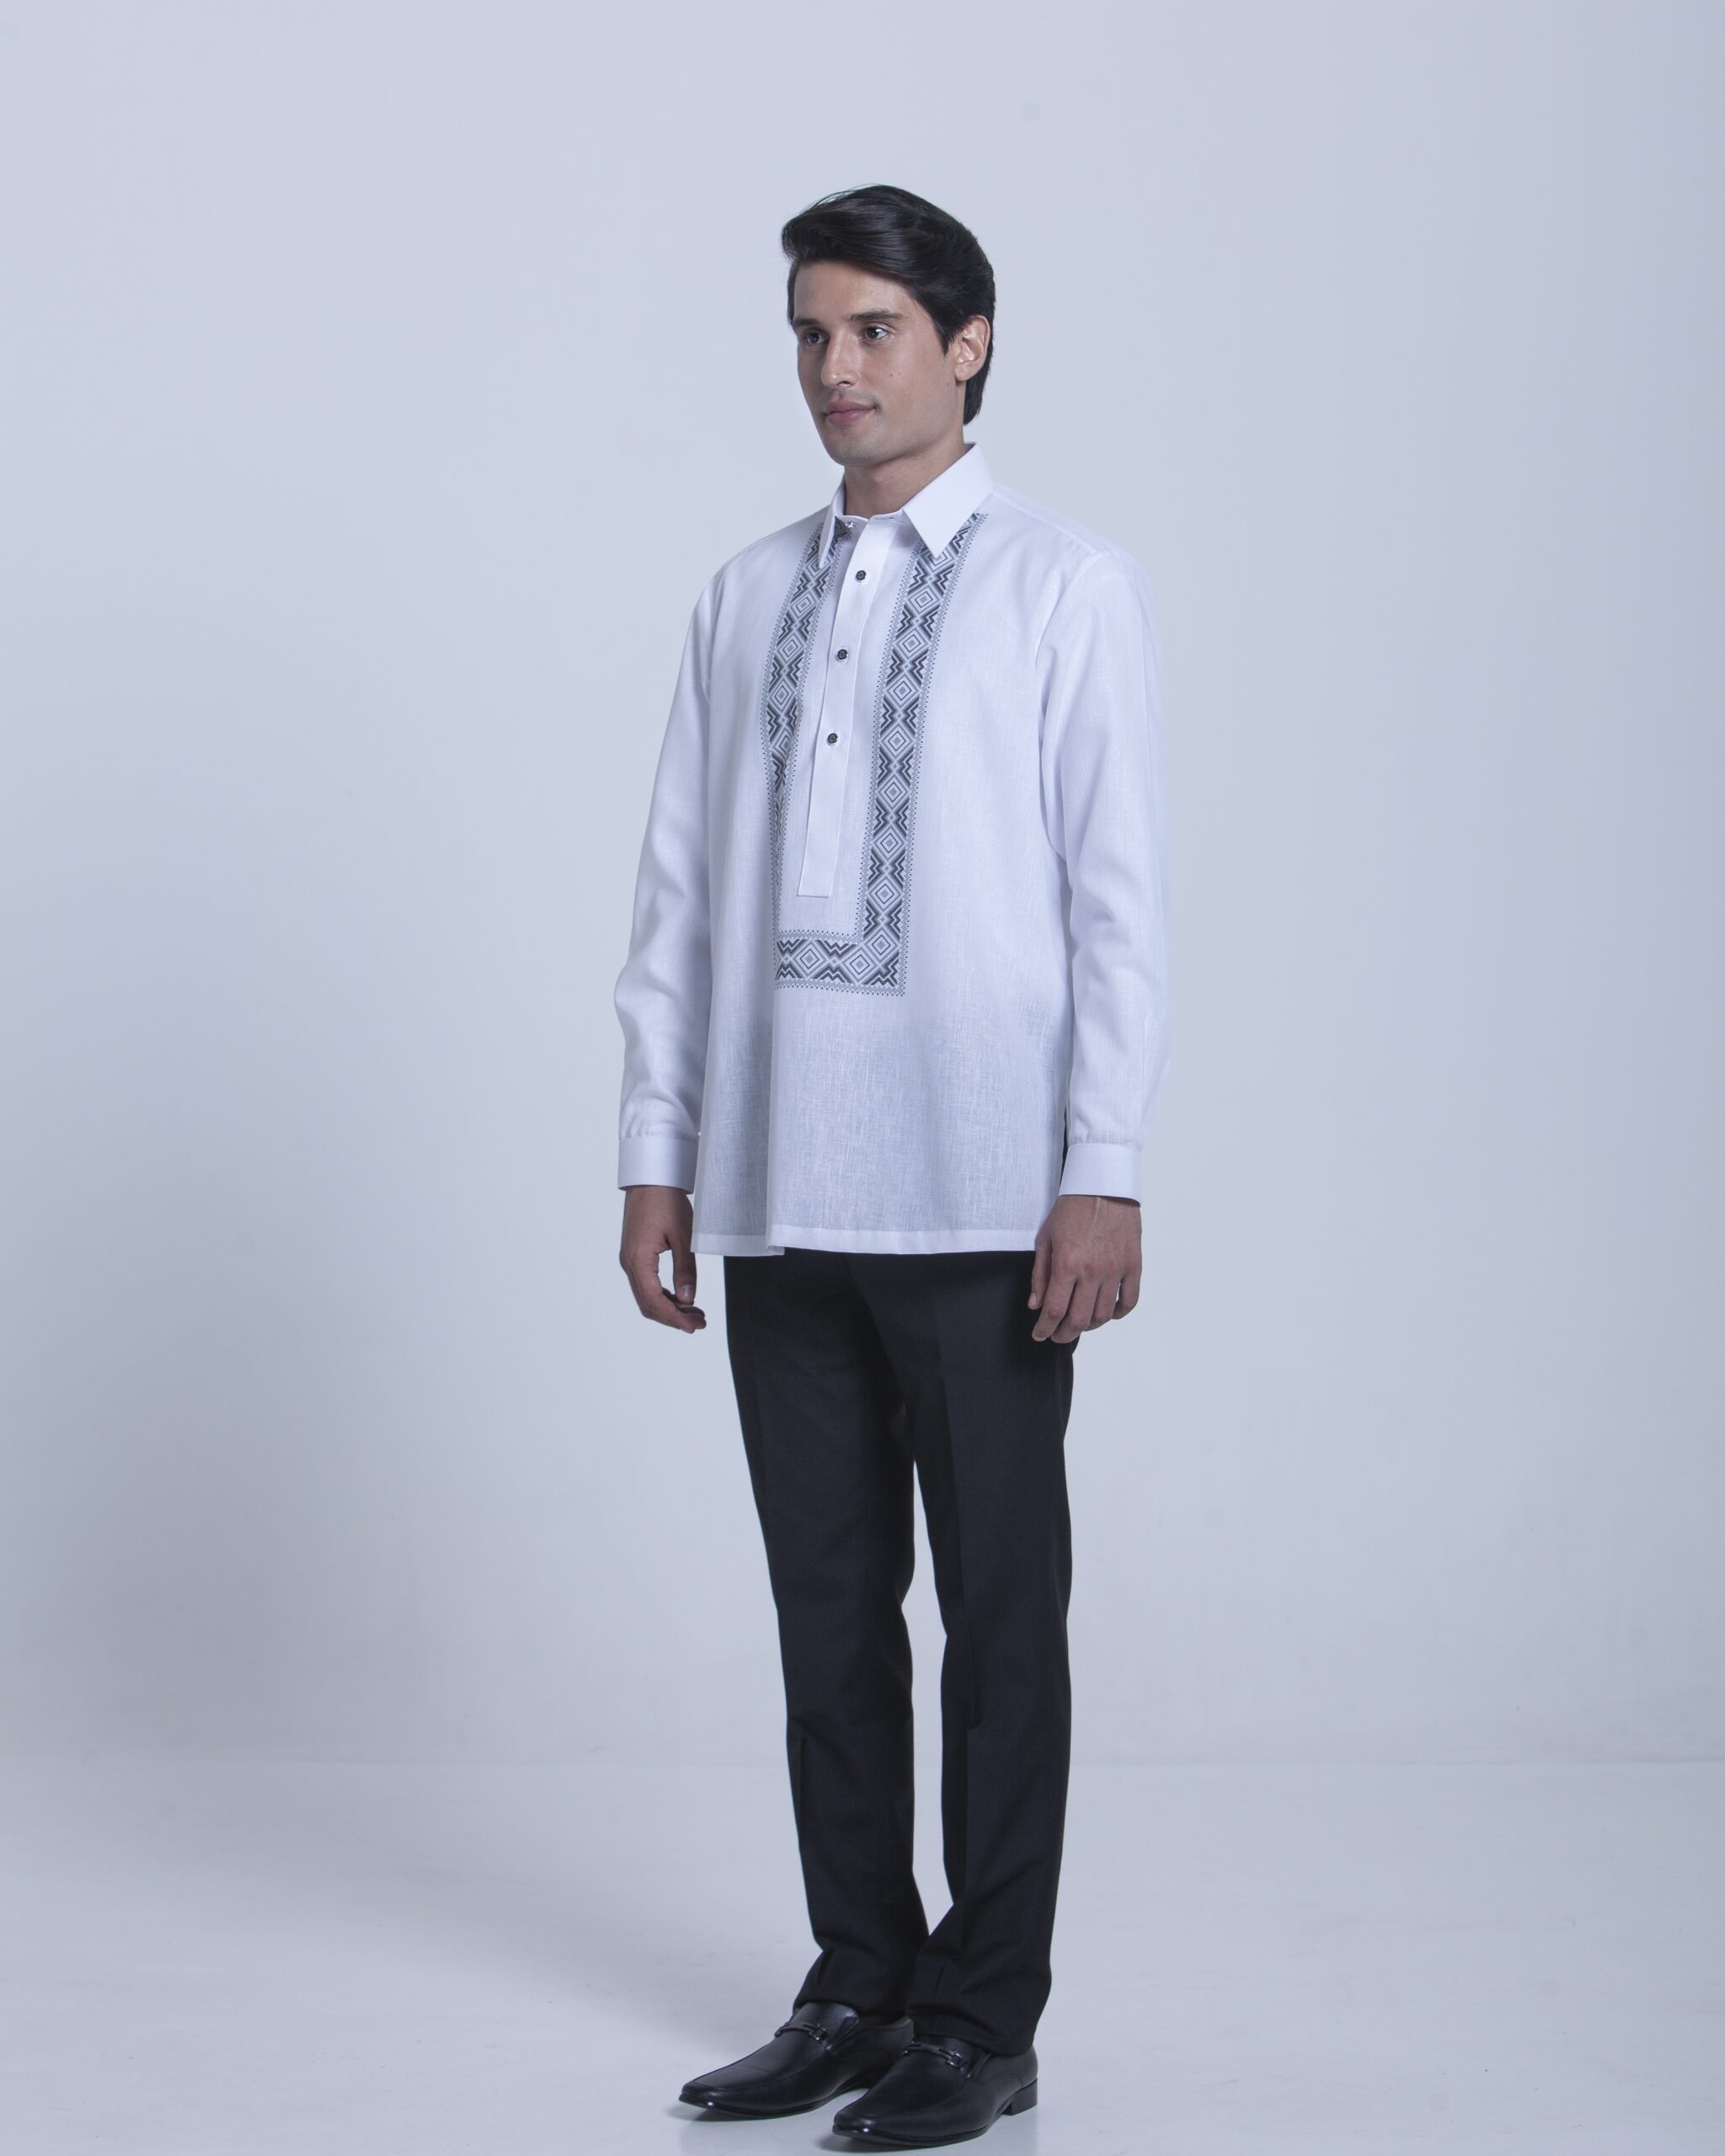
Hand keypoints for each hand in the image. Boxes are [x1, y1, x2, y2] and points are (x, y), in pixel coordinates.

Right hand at [619, 1185, 705, 1331]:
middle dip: (673, 1317)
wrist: (651, 1178)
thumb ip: (686, 1269)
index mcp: (638, 1259)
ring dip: (669, 1307)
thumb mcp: (684, 1236)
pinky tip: (681, 1297)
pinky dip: (663, 1295)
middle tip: (699, 1323)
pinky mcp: (634, 1255)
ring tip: (695, 1313)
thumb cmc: (666, 1201)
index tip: (693, 1326)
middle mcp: (629, 1263)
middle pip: (648, 1303)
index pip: (654, 1300)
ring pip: (646, 1296)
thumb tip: (689, 1299)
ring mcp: (630, 1259)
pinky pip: (646, 1284)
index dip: (674, 1318)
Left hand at [1028, 1192, 1141, 1341]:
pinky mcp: (1133, 1265)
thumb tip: (1036, 1305)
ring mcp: (1116, 1270)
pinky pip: (1129, 1300)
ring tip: (1079, 1324)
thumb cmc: (1072, 1208)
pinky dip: (1118, 1313)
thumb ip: (1040, 1274)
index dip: (1045, 1328)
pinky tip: (1107, 1313)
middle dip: (1064, 1333)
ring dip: (1089, 1326)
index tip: (1040, 1334)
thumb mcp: (1046, 1238)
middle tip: (1057, 1335)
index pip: (1055, 1310)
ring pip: (1103, 1314)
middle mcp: (1093, 1271)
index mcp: (1068, 1264)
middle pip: (1079, 1319)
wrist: (1104, 1185)